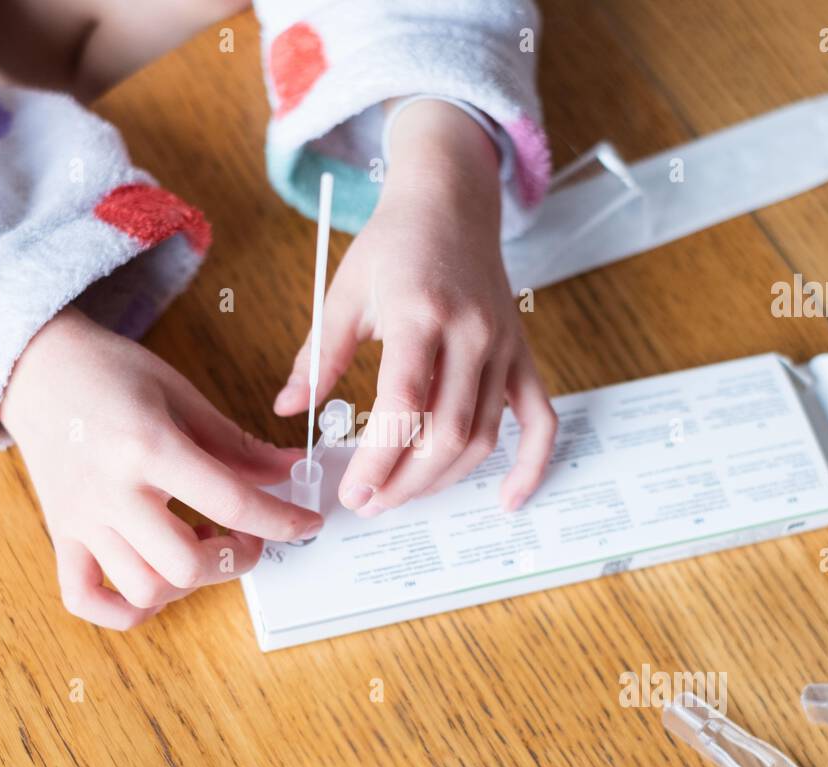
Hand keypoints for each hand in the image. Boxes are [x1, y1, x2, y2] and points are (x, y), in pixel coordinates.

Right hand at [0, 307, 321, 629]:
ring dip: (188, 583)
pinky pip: (84, 599)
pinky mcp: (61, 534)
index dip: (282, 520)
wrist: (34, 368)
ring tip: (199, 546)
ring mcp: (82, 520)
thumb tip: (289, 470)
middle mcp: (113, 493)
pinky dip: (124, 609)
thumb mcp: (180, 394)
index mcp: (148, 448)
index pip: (232, 502)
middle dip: (237, 559)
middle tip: (250, 536)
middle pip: (187, 563)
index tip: (307, 523)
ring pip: (145, 589)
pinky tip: (154, 585)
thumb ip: (236, 442)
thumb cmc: (108, 373)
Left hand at [273, 99, 556, 516]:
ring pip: (483, 436)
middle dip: (405, 481)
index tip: (351, 491)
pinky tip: (508, 499)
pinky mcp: (521, 355)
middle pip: (446, 432)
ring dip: (443, 481)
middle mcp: (470, 332)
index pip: (403, 405)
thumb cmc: (393, 245)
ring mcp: (503, 346)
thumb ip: (318, 355)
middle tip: (367, 503)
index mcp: (419, 313)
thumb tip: (288, 408)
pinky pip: (539, 418)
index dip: (378, 459)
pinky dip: (531, 464)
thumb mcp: (343, 292)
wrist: (450, 203)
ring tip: (400, 498)